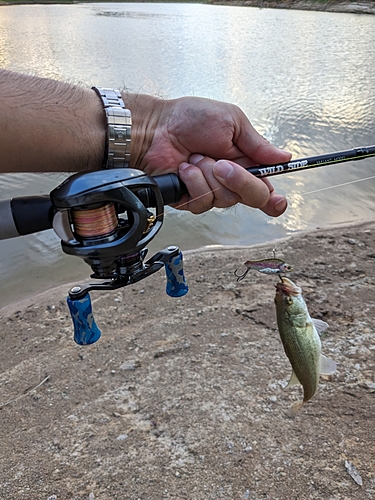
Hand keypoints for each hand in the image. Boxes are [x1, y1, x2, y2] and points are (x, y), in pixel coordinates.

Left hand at [126, 94, 290, 214]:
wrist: (156, 128)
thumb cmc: (189, 119)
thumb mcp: (232, 122)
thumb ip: (258, 144)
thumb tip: (284, 157)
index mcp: (244, 162)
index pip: (265, 187)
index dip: (274, 199)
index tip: (278, 200)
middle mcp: (229, 180)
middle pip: (252, 197)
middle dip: (239, 180)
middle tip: (222, 164)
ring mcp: (210, 191)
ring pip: (225, 199)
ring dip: (209, 175)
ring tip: (196, 157)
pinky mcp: (191, 199)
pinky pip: (202, 202)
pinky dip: (193, 182)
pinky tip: (185, 169)